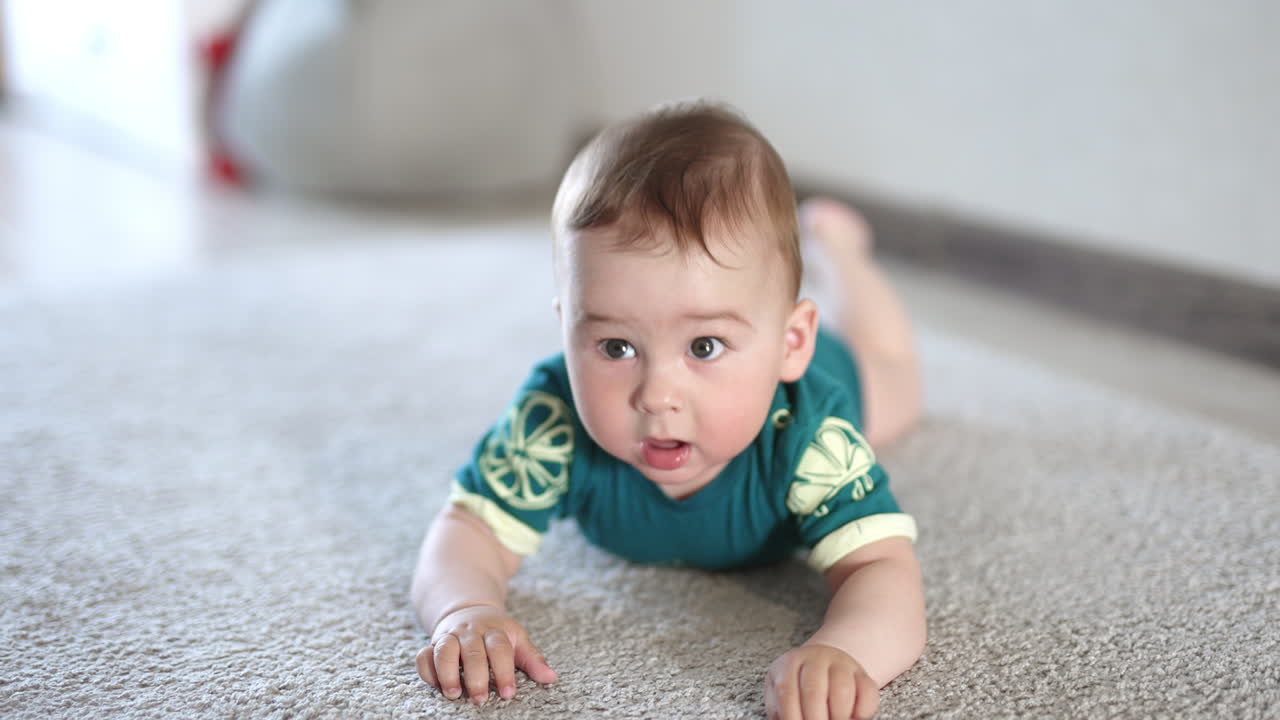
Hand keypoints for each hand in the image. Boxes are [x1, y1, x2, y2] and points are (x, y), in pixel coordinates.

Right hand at [415, 604, 557, 704]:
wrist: (468, 609)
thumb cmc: (497, 632)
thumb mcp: (517, 640)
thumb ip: (532, 659)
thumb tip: (551, 678)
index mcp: (495, 631)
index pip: (500, 649)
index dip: (504, 671)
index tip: (508, 693)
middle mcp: (471, 632)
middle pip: (473, 652)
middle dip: (476, 677)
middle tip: (481, 699)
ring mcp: (450, 636)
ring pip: (445, 650)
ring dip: (448, 672)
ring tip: (454, 694)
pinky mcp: (433, 643)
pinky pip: (424, 655)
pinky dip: (427, 670)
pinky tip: (435, 685)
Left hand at [765, 643, 878, 719]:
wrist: (821, 663)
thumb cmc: (796, 688)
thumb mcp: (781, 694)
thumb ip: (783, 710)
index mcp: (789, 664)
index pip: (786, 692)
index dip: (792, 717)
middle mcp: (816, 659)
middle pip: (814, 691)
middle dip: (815, 719)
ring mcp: (842, 664)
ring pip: (842, 690)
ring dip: (838, 716)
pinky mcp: (863, 674)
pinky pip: (868, 693)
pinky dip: (862, 712)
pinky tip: (853, 718)